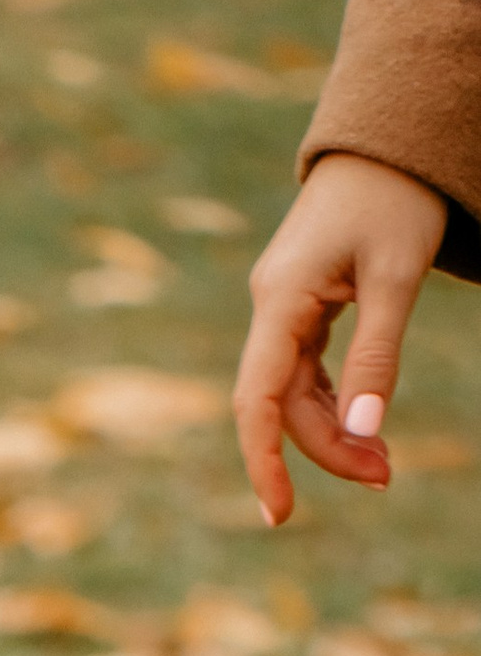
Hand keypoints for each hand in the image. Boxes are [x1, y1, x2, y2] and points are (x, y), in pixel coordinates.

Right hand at [236, 151, 446, 525]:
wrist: (389, 141)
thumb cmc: (396, 198)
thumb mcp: (396, 276)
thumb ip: (377, 356)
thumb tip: (363, 434)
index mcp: (281, 300)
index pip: (257, 400)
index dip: (263, 461)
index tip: (280, 514)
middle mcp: (271, 309)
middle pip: (283, 405)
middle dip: (327, 450)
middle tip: (385, 478)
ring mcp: (283, 309)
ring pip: (296, 394)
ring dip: (334, 432)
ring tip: (383, 463)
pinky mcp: (303, 307)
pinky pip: (307, 372)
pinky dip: (335, 404)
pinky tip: (363, 424)